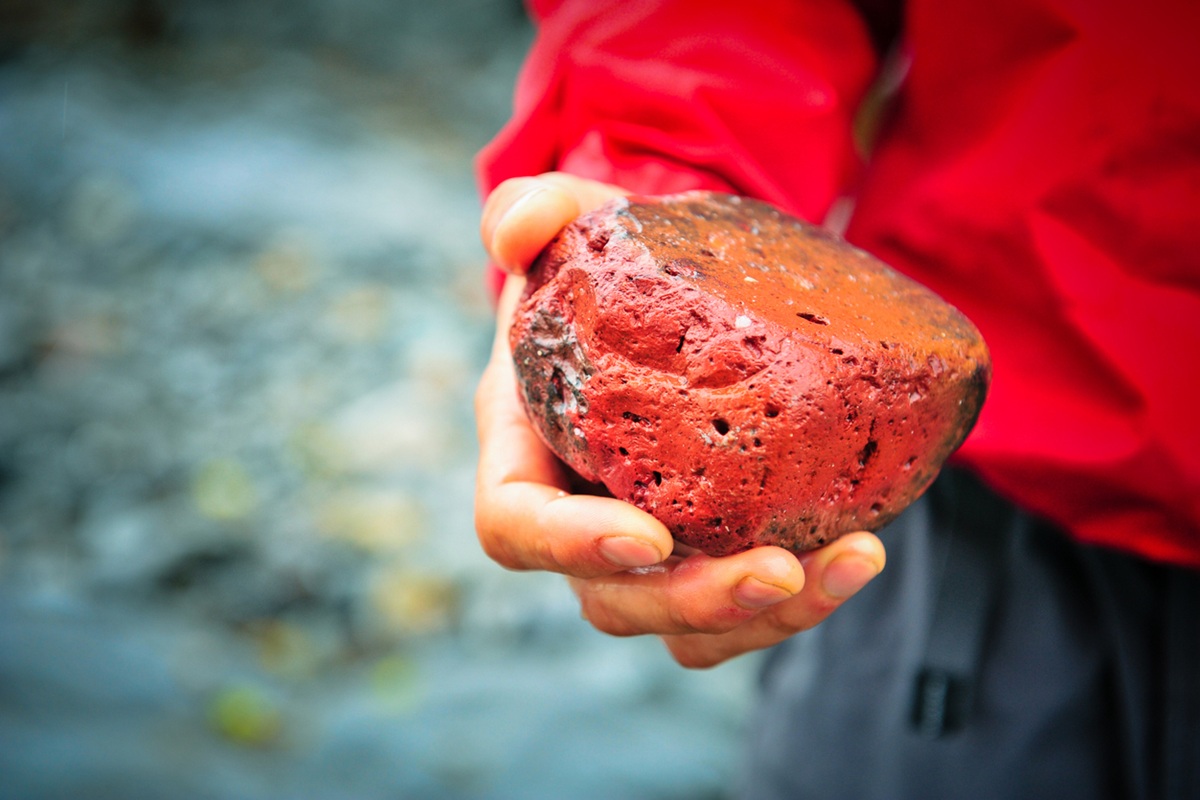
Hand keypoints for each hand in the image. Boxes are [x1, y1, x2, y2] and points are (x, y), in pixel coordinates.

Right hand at [475, 172, 885, 667]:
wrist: (677, 287)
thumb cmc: (616, 262)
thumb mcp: (576, 223)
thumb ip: (537, 212)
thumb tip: (511, 236)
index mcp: (527, 448)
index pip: (516, 525)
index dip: (569, 546)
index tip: (649, 536)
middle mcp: (580, 512)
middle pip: (611, 599)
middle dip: (693, 600)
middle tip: (779, 570)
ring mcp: (648, 542)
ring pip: (683, 624)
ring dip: (765, 615)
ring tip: (850, 562)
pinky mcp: (711, 546)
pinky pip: (742, 607)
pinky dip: (801, 599)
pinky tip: (860, 549)